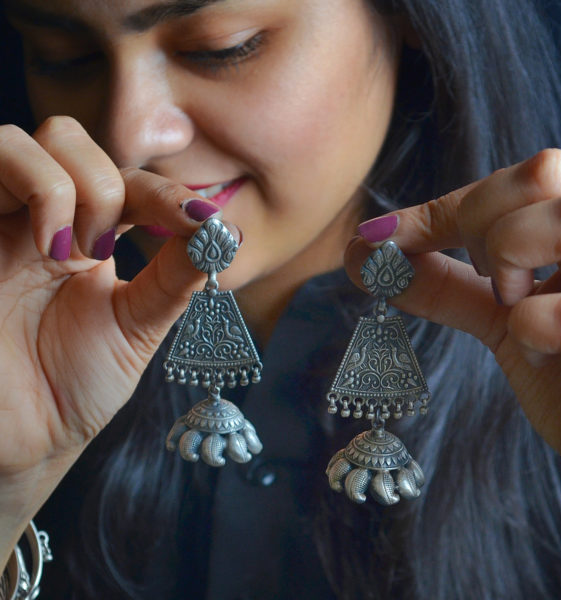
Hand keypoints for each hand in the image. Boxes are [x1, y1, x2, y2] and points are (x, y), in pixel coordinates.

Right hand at [0, 117, 221, 547]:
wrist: (23, 440)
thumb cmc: (74, 387)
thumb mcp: (138, 328)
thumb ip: (175, 277)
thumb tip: (225, 232)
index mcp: (84, 240)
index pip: (125, 182)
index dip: (166, 192)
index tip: (202, 219)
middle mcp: (37, 222)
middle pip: (68, 139)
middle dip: (107, 184)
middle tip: (109, 249)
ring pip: (20, 141)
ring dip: (71, 185)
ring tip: (76, 251)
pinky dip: (37, 189)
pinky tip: (51, 247)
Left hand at [345, 149, 560, 523]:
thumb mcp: (510, 326)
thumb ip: (450, 285)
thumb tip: (371, 254)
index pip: (535, 175)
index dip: (448, 203)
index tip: (385, 237)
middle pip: (548, 171)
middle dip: (474, 220)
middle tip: (475, 278)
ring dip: (512, 260)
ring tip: (514, 307)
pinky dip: (533, 329)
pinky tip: (544, 356)